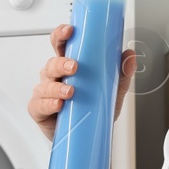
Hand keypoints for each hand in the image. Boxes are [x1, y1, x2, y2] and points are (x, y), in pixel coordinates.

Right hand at [27, 23, 137, 141]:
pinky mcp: (39, 110)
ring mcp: (45, 93)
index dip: (61, 34)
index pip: (61, 45)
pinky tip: (58, 105)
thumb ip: (122, 73)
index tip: (69, 30)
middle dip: (61, 63)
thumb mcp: (113, 90)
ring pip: (45, 84)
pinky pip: (39, 104)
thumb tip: (129, 55)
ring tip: (70, 91)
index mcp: (68, 66)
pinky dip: (49, 104)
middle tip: (74, 66)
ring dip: (56, 86)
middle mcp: (54, 76)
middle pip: (52, 63)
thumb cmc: (94, 110)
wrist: (88, 138)